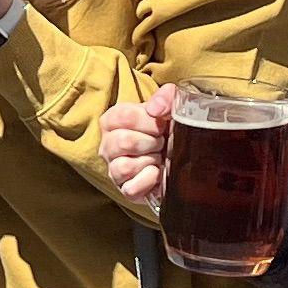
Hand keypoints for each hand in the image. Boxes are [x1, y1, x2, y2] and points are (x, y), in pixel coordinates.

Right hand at [98, 83, 178, 218]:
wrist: (179, 155)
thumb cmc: (167, 129)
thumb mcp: (169, 107)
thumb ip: (166, 97)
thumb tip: (156, 109)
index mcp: (112, 120)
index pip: (124, 116)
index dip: (148, 121)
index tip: (161, 125)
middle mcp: (107, 145)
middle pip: (124, 142)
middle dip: (151, 142)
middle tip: (161, 142)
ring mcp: (113, 169)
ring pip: (125, 167)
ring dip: (150, 161)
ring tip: (158, 157)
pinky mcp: (124, 189)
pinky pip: (132, 188)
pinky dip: (150, 180)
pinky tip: (157, 173)